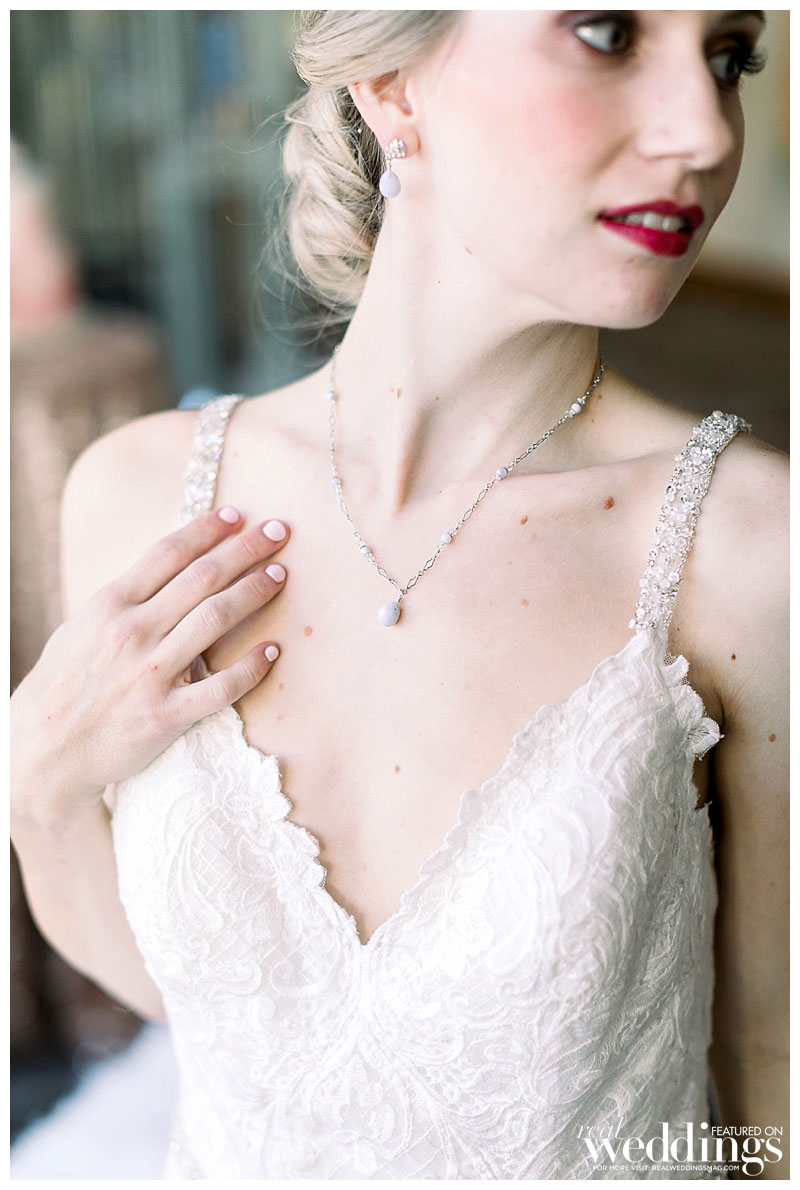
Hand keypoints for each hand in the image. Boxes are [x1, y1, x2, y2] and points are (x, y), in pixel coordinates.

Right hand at [12, 507, 288, 819]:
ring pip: (216, 620)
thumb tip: (169, 568)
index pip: (168, 553)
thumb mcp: (83, 627)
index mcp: (110, 604)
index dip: (207, 530)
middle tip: (279, 533)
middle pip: (202, 577)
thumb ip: (127, 599)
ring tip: (280, 576)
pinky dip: (251, 667)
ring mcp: (150, 673)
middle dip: (245, 550)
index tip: (239, 516)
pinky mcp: (165, 715)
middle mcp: (132, 632)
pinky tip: (273, 651)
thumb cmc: (67, 683)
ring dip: (254, 592)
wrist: (44, 748)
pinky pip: (221, 687)